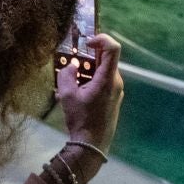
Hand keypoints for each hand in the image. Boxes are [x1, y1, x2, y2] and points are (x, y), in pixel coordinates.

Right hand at [55, 32, 122, 153]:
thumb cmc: (81, 119)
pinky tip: (75, 92)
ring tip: (70, 80)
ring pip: (103, 71)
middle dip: (89, 56)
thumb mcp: (67, 97)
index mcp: (107, 79)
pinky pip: (103, 82)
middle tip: (72, 60)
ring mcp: (117, 91)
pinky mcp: (114, 98)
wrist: (92, 144)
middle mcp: (116, 82)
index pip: (112, 48)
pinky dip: (91, 80)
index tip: (86, 43)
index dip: (101, 39)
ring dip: (87, 70)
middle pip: (106, 59)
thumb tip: (72, 65)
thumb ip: (67, 76)